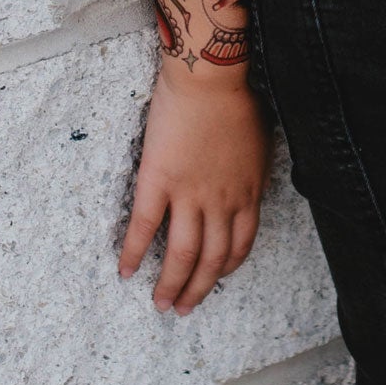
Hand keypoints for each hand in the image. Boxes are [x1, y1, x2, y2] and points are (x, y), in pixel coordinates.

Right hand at [118, 62, 272, 315]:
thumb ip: (252, 174)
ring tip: (159, 302)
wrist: (210, 76)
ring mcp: (188, 194)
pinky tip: (125, 270)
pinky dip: (133, 253)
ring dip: (169, 284)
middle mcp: (220, 201)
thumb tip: (249, 190)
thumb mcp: (260, 143)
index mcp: (247, 192)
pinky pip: (143, 227)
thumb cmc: (238, 98)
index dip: (226, 268)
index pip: (239, 245)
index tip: (215, 279)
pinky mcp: (158, 181)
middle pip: (210, 260)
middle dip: (197, 290)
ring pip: (180, 254)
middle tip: (183, 309)